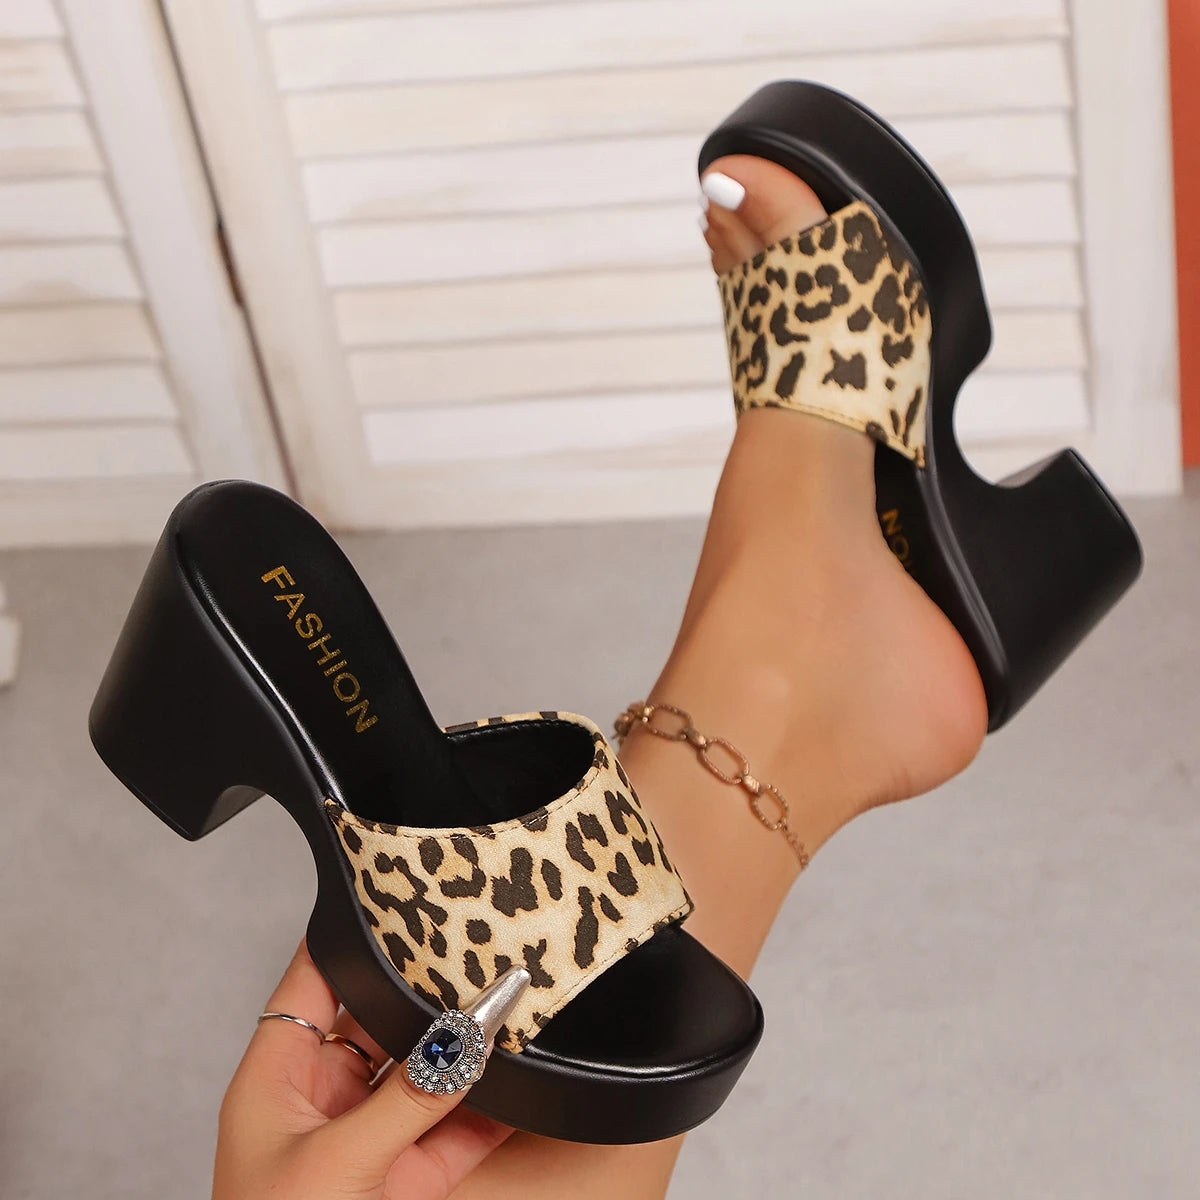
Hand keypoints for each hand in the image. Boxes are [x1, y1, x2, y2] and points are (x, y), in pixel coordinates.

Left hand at [213, 941, 514, 1198]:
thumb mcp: (336, 1169)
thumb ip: (410, 1099)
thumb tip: (468, 1036)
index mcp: (278, 1077)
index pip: (315, 977)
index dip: (355, 930)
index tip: (401, 887)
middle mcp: (324, 1095)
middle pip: (382, 1019)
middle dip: (431, 990)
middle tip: (480, 949)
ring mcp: (368, 1136)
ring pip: (425, 1071)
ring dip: (467, 1048)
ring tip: (514, 1005)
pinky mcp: (407, 1176)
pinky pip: (455, 1126)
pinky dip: (490, 1106)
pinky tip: (521, 1079)